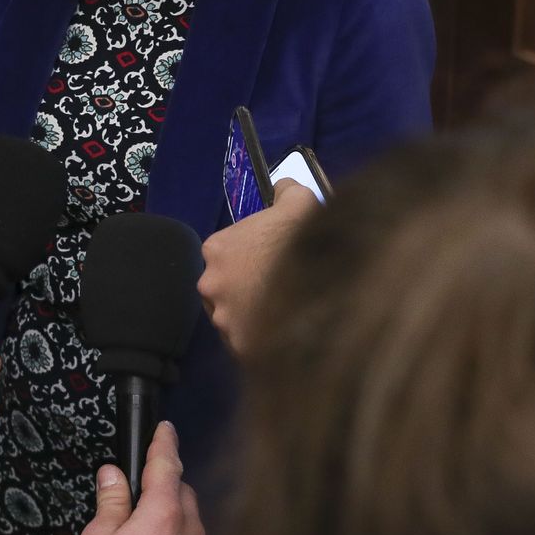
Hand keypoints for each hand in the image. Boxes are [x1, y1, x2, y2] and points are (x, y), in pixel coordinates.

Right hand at [70, 422, 211, 534]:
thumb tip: (114, 475)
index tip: (164, 428)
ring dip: (169, 518)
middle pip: (180, 492)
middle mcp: (190, 531)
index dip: (163, 441)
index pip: (167, 463)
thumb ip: (111, 501)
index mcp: (164, 512)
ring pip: (188, 522)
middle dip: (162, 486)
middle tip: (135, 493)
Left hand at [198, 178, 320, 355]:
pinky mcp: (240, 349)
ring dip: (251, 316)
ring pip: (234, 318)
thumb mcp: (299, 202)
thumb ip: (286, 191)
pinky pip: (247, 344)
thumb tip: (282, 185)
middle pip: (226, 287)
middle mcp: (210, 285)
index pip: (225, 253)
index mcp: (217, 249)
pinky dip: (262, 340)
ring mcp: (223, 320)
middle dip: (245, 288)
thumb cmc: (304, 242)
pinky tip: (285, 333)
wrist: (323, 288)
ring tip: (283, 313)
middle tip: (276, 288)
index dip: (248, 255)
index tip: (269, 259)